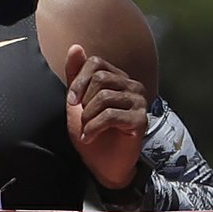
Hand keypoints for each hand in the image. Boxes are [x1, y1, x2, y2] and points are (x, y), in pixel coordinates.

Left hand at [63, 42, 150, 190]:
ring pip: (105, 97)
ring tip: (87, 130)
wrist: (102, 164)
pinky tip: (90, 137)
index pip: (96, 63)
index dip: (79, 80)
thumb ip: (76, 74)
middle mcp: (132, 86)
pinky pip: (110, 115)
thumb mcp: (77, 102)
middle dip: (84, 101)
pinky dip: (94, 128)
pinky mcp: (141, 119)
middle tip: (82, 119)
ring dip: (88, 117)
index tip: (71, 102)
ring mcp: (139, 102)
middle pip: (100, 79)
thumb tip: (75, 46)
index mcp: (118, 78)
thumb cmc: (91, 133)